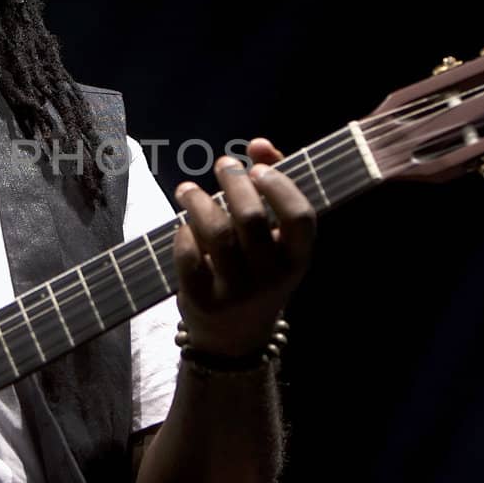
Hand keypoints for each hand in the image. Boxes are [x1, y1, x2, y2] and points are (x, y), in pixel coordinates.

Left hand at [172, 137, 315, 357]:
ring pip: (216, 233)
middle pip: (251, 218)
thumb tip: (260, 144)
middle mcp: (271, 278)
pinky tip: (182, 224)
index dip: (280, 187)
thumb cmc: (257, 271)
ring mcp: (237, 292)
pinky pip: (188, 256)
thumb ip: (273, 188)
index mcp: (297, 260)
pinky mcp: (203, 301)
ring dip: (198, 201)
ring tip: (187, 189)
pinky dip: (182, 234)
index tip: (257, 169)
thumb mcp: (275, 241)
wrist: (234, 338)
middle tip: (223, 164)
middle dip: (233, 182)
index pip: (301, 219)